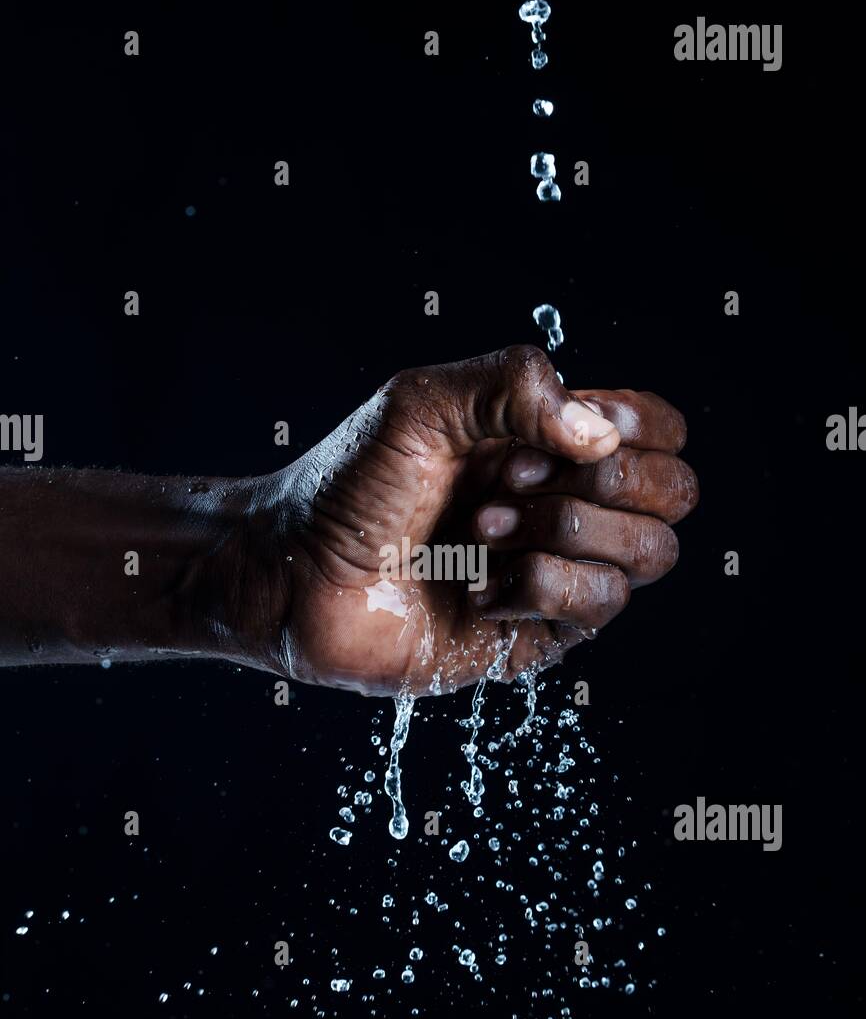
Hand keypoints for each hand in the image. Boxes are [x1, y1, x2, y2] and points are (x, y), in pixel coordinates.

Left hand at [247, 345, 697, 695]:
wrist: (291, 572)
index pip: (658, 429)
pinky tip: (479, 586)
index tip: (572, 429)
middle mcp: (563, 504)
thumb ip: (515, 384)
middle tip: (514, 482)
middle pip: (674, 494)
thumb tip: (600, 434)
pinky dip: (541, 585)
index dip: (638, 426)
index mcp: (548, 441)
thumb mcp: (423, 403)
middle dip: (607, 484)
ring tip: (482, 532)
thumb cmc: (347, 481)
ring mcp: (555, 572)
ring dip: (566, 534)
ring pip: (650, 554)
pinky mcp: (536, 633)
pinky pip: (598, 608)